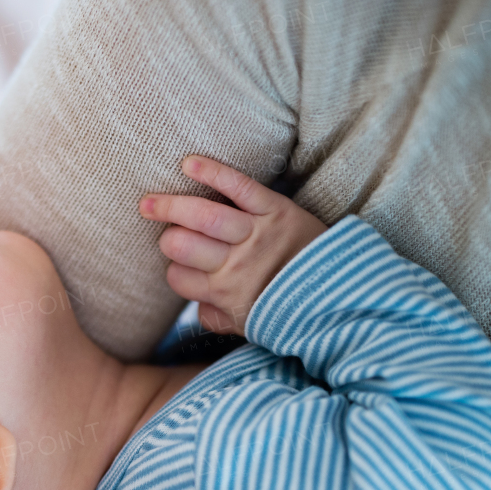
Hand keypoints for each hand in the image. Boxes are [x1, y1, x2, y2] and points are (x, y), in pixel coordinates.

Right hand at [139, 155, 326, 334]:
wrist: (342, 293)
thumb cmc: (290, 309)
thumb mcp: (251, 325)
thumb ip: (218, 320)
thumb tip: (197, 310)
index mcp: (225, 292)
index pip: (178, 278)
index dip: (175, 270)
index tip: (182, 267)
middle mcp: (236, 263)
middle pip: (182, 246)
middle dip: (168, 240)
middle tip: (168, 236)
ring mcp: (256, 233)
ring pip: (203, 216)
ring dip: (170, 206)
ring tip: (149, 203)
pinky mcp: (276, 208)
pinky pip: (240, 186)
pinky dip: (213, 172)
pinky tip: (189, 164)